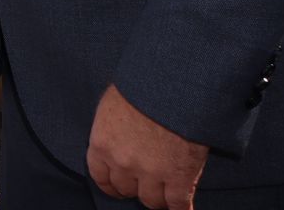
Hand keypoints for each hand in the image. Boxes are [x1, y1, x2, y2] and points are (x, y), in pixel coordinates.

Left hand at [86, 84, 207, 208]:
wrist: (173, 85)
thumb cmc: (142, 86)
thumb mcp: (113, 102)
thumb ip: (110, 127)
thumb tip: (114, 135)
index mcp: (102, 144)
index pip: (100, 176)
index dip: (110, 183)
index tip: (117, 185)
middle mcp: (122, 163)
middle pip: (126, 190)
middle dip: (135, 187)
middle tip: (144, 183)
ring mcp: (151, 173)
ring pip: (151, 201)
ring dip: (158, 198)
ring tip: (164, 193)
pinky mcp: (179, 178)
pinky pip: (178, 204)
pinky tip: (183, 209)